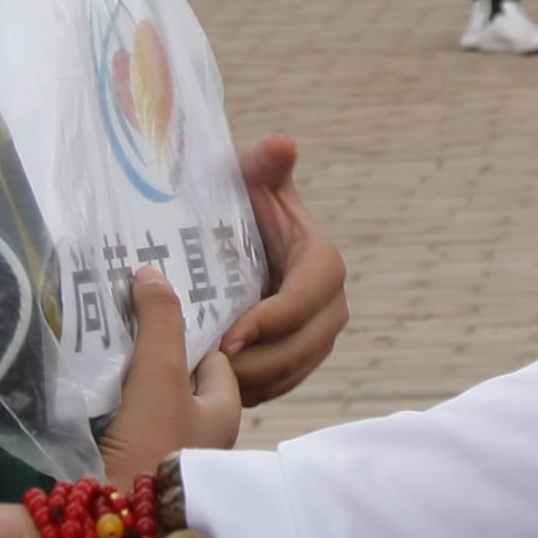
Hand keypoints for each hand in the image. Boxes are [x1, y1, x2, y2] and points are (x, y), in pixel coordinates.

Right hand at [96, 271, 240, 473]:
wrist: (113, 529)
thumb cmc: (153, 451)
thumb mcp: (161, 378)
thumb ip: (160, 324)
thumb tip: (153, 272)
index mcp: (223, 414)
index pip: (212, 356)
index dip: (188, 328)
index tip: (157, 300)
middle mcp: (198, 436)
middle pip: (175, 377)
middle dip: (149, 349)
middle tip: (119, 313)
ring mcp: (163, 453)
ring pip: (146, 398)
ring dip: (124, 375)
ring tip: (96, 339)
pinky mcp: (128, 467)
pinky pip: (121, 421)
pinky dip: (106, 402)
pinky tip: (81, 383)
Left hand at [218, 138, 345, 406]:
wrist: (244, 237)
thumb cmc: (244, 203)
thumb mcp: (249, 181)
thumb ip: (263, 165)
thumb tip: (281, 144)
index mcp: (323, 265)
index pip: (300, 303)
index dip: (266, 324)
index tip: (226, 337)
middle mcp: (331, 306)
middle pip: (299, 348)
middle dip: (255, 363)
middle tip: (208, 369)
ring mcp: (319, 337)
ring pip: (290, 373)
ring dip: (251, 383)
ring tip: (206, 383)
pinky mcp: (301, 359)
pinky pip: (281, 385)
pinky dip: (252, 392)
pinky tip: (215, 390)